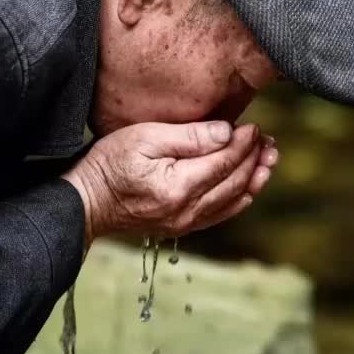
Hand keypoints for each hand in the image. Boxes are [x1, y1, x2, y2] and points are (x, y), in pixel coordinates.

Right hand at [62, 121, 276, 242]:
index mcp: (178, 187)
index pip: (225, 162)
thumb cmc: (109, 164)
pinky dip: (240, 199)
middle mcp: (187, 210)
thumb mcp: (144, 138)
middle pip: (235, 182)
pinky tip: (248, 186)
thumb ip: (188, 137)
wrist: (86, 201)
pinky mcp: (181, 227)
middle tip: (268, 141)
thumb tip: (226, 133)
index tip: (253, 127)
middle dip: (255, 159)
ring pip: (233, 201)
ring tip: (268, 160)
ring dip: (254, 179)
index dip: (244, 144)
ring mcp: (185, 223)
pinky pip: (221, 215)